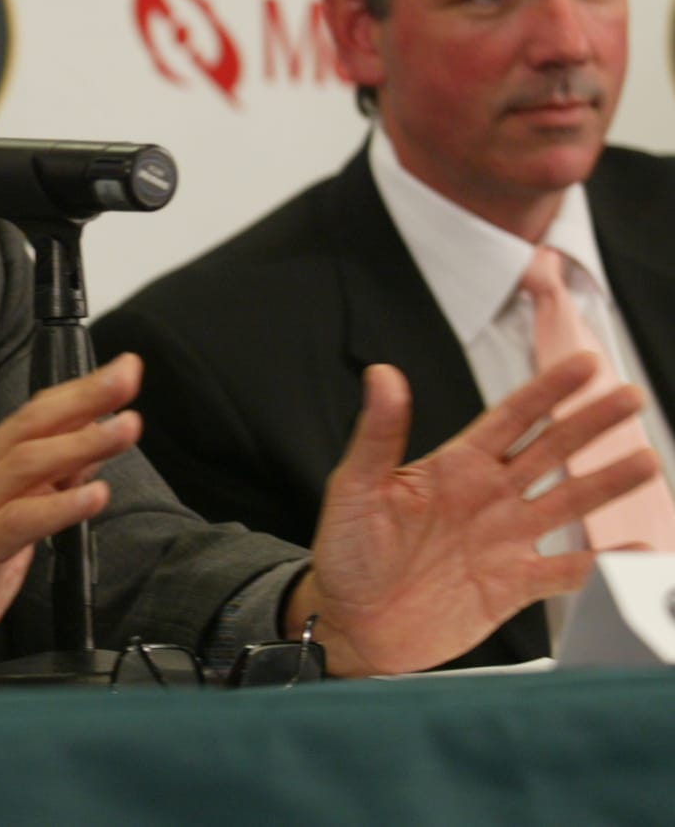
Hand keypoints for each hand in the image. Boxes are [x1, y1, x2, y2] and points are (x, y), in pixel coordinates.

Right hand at [0, 354, 143, 691]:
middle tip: (128, 376)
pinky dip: (60, 504)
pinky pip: (20, 520)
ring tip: (125, 428)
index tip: (125, 369)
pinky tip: (94, 496)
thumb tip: (93, 451)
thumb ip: (47, 484)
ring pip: (28, 461)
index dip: (81, 389)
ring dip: (81, 442)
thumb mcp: (10, 519)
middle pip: (34, 423)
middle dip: (85, 396)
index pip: (37, 414)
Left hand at [291, 352, 658, 674]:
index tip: (585, 366)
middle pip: (552, 451)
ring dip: (608, 483)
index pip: (510, 419)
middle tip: (630, 398)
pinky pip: (569, 571)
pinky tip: (638, 553)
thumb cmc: (345, 552)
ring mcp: (505, 541)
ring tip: (648, 460)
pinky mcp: (513, 585)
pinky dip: (604, 565)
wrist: (349, 622)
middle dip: (591, 424)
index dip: (547, 391)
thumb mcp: (356, 487)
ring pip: (570, 504)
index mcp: (453, 468)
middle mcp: (487, 499)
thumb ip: (378, 434)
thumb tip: (382, 376)